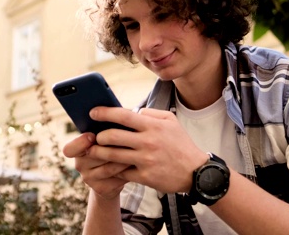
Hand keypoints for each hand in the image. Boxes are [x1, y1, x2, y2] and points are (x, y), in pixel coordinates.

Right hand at [63, 132, 131, 198]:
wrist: (111, 178)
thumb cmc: (109, 149)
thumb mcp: (103, 140)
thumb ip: (104, 131)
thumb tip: (115, 117)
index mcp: (76, 150)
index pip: (69, 149)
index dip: (79, 142)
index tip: (91, 136)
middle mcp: (80, 165)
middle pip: (95, 155)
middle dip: (112, 146)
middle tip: (127, 138)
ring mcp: (89, 179)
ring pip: (109, 167)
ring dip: (124, 158)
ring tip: (136, 150)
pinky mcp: (102, 189)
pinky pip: (117, 178)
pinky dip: (128, 170)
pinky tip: (136, 164)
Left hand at [88, 106, 207, 193]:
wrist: (196, 172)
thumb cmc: (180, 144)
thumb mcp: (171, 121)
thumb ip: (151, 113)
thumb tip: (133, 111)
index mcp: (153, 126)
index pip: (124, 116)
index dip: (105, 113)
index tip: (93, 112)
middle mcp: (148, 142)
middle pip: (113, 136)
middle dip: (98, 136)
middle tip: (93, 136)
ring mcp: (146, 160)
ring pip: (113, 155)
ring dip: (98, 153)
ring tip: (92, 151)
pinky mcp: (145, 177)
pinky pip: (121, 172)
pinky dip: (112, 169)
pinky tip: (107, 167)